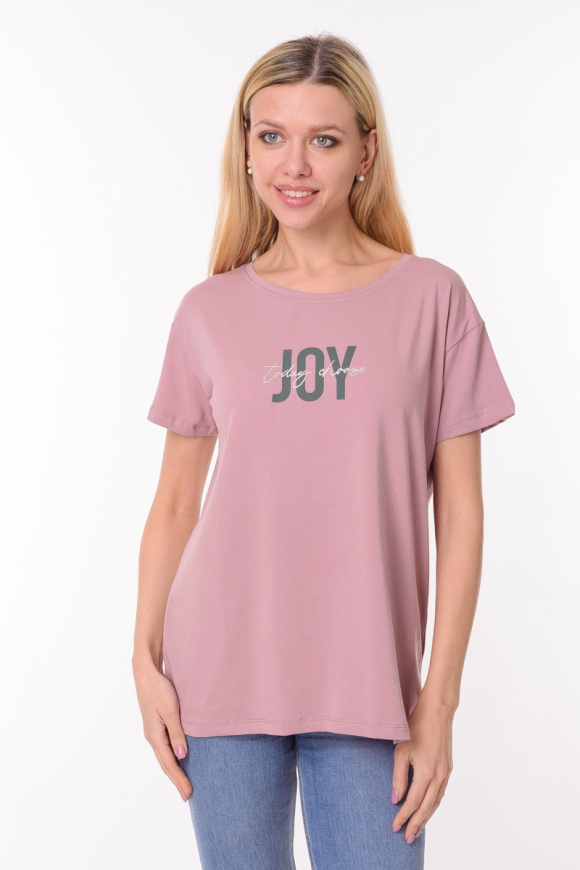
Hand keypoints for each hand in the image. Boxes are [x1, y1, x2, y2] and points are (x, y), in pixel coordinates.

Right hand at [133, 662, 192, 801]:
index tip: (188, 793)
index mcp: (155, 736)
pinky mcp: (156, 725)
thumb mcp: (171, 710)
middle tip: (188, 795)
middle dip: (176, 780)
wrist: (147, 674)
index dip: (179, 779)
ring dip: (174, 770)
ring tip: (184, 782)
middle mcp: (153, 737)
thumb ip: (177, 733)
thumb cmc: (160, 689)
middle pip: (166, 764)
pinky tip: (180, 759)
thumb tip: (182, 756)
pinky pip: (165, 747)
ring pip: (165, 756)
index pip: (169, 764)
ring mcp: (154, 732)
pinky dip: (173, 757)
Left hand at [391, 692, 453, 842]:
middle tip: (407, 838)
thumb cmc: (415, 727)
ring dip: (426, 817)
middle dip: (416, 823)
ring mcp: (446, 772)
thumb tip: (395, 798)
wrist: (437, 711)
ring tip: (417, 828)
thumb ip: (398, 777)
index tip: (394, 827)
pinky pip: (441, 792)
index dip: (403, 816)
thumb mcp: (401, 751)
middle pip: (427, 808)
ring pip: (436, 802)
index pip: (413, 802)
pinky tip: (428, 808)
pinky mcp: (448, 767)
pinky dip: (434, 804)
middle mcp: (439, 776)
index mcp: (426, 773)